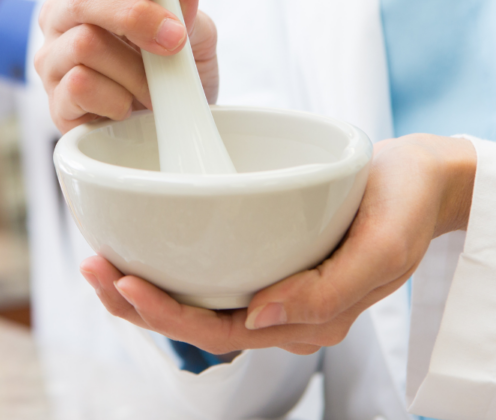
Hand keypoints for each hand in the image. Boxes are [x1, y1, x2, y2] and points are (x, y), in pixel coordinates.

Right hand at [34, 0, 219, 133]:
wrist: (175, 128)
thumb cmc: (175, 72)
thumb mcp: (194, 35)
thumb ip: (186, 3)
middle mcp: (63, 20)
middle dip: (135, 16)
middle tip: (173, 40)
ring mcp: (53, 61)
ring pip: (84, 45)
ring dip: (134, 70)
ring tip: (153, 89)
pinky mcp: (55, 102)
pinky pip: (79, 86)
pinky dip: (116, 98)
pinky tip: (127, 108)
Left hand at [80, 134, 476, 354]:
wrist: (419, 179)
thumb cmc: (403, 209)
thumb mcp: (383, 248)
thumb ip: (329, 291)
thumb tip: (262, 314)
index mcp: (304, 319)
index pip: (220, 331)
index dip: (167, 314)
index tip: (124, 283)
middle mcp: (277, 310)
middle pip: (193, 320)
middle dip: (134, 301)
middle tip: (91, 268)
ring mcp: (265, 284)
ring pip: (190, 298)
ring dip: (138, 285)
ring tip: (94, 260)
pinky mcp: (257, 255)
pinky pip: (201, 271)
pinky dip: (162, 261)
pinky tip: (130, 244)